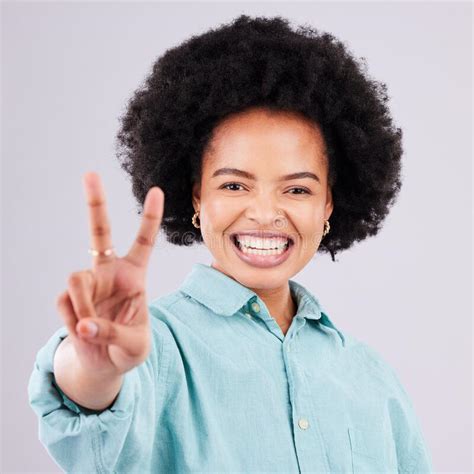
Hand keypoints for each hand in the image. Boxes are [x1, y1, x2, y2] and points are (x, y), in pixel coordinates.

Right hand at [55, 172, 163, 376]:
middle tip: (90, 174)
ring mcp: (87, 283)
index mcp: (135, 275)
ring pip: (76, 278)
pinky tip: (82, 331)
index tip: (156, 190)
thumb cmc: (130, 349)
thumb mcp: (134, 346)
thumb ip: (112, 334)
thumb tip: (83, 325)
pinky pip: (64, 303)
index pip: (144, 241)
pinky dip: (73, 321)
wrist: (105, 364)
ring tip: (91, 328)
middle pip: (100, 231)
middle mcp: (109, 272)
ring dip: (83, 306)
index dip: (149, 217)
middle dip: (95, 203)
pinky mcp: (68, 297)